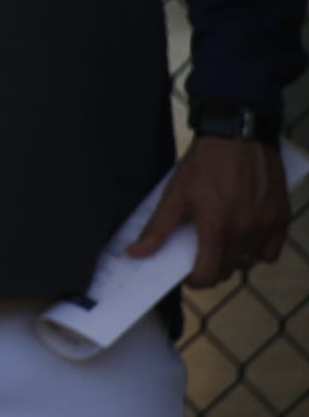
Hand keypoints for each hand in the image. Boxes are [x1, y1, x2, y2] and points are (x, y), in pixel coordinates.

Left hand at [127, 136, 288, 287]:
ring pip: (249, 260)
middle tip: (201, 254)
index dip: (195, 281)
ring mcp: (266, 227)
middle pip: (228, 270)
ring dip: (233, 258)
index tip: (187, 275)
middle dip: (212, 268)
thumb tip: (135, 254)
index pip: (209, 275)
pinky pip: (270, 251)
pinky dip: (258, 250)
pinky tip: (245, 236)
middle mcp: (245, 234)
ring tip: (220, 242)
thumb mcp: (175, 194)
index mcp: (217, 230)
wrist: (239, 135)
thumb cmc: (204, 164)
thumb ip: (158, 229)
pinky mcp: (281, 218)